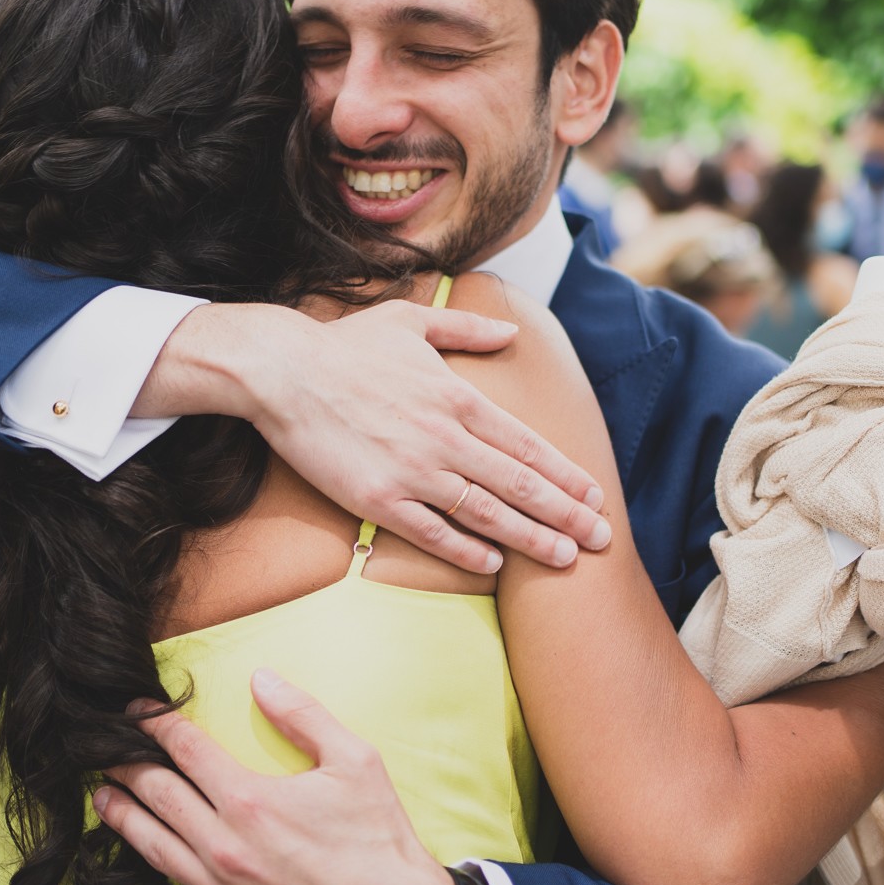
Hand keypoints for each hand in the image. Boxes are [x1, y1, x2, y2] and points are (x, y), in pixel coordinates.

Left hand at [96, 669, 455, 884]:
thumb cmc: (380, 841)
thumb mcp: (355, 761)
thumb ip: (303, 715)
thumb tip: (261, 678)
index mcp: (251, 799)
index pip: (186, 750)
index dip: (155, 726)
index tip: (136, 713)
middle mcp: (225, 844)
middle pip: (158, 796)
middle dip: (126, 768)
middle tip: (105, 752)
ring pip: (153, 850)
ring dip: (122, 821)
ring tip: (103, 800)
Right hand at [156, 301, 610, 574]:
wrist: (282, 372)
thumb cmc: (345, 346)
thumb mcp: (411, 321)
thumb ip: (466, 328)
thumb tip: (510, 331)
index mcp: (457, 397)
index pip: (526, 444)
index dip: (564, 474)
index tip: (594, 495)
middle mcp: (444, 437)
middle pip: (519, 484)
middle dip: (565, 514)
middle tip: (600, 539)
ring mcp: (413, 471)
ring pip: (485, 513)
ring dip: (530, 539)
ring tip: (565, 559)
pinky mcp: (377, 498)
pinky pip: (432, 531)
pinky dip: (465, 550)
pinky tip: (493, 563)